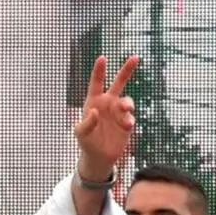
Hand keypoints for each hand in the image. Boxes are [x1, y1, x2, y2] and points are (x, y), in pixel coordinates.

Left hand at [73, 55, 138, 180]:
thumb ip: (86, 122)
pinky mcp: (126, 122)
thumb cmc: (86, 142)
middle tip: (135, 58)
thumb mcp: (80, 133)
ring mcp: (118, 112)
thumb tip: (95, 111)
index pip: (96, 83)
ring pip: (127, 101)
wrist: (99, 156)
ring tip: (126, 109)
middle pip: (118, 83)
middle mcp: (107, 103)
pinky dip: (129, 120)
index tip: (102, 58)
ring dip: (127, 104)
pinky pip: (130, 117)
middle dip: (126, 70)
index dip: (99, 70)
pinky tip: (126, 126)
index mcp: (94, 101)